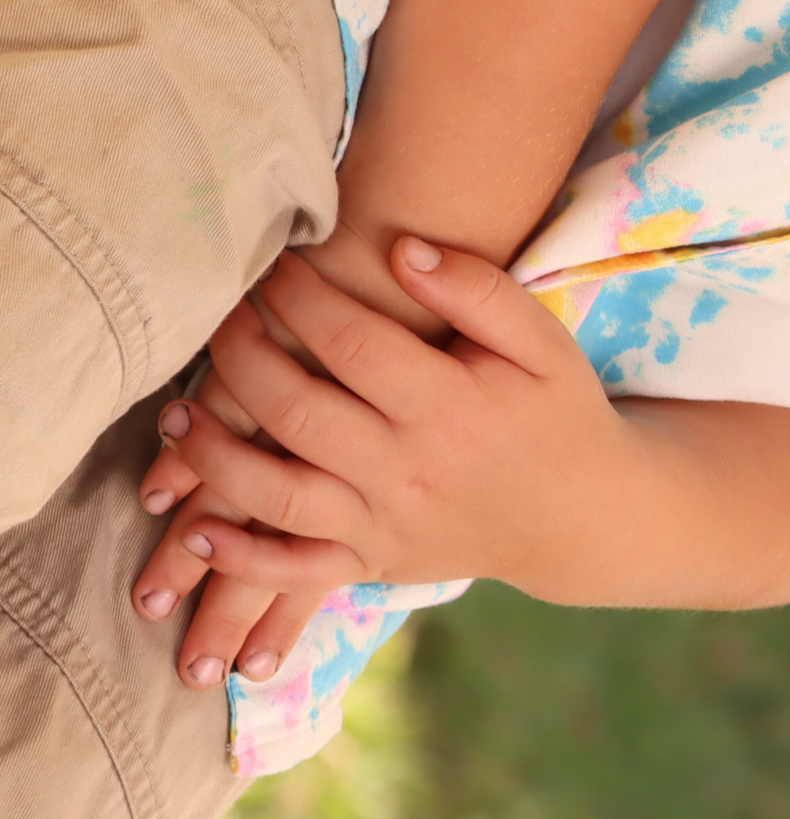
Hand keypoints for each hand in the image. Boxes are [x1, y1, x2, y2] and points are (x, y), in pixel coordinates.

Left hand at [135, 239, 644, 630]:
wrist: (581, 515)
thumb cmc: (557, 414)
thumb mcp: (543, 344)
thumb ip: (478, 291)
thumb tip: (402, 248)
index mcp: (452, 406)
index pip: (352, 343)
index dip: (301, 299)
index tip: (275, 266)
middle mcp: (409, 470)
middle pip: (298, 411)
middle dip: (242, 357)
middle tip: (221, 318)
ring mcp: (385, 524)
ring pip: (276, 493)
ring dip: (213, 454)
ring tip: (178, 413)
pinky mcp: (373, 564)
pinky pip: (293, 570)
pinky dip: (239, 556)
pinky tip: (197, 528)